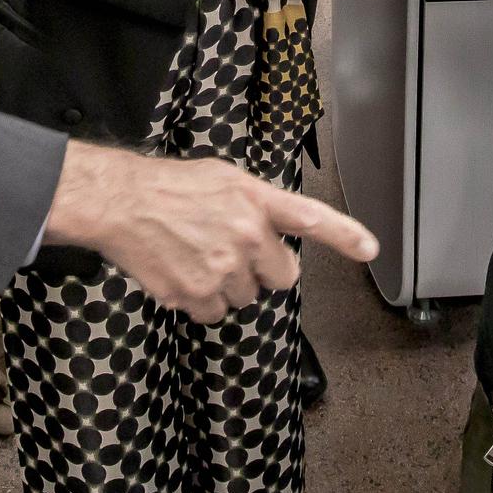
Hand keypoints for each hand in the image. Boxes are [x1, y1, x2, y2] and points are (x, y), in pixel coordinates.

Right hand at [43, 140, 378, 322]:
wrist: (122, 203)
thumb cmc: (170, 187)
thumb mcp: (224, 179)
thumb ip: (257, 205)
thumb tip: (275, 230)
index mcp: (256, 200)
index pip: (311, 218)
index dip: (345, 235)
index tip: (370, 249)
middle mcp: (246, 235)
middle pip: (281, 278)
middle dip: (263, 271)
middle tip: (233, 252)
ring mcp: (222, 268)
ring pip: (245, 298)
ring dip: (229, 286)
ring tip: (199, 256)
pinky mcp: (196, 293)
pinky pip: (214, 314)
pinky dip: (201, 302)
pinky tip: (184, 274)